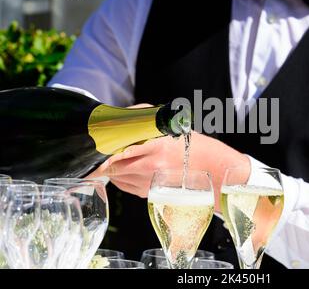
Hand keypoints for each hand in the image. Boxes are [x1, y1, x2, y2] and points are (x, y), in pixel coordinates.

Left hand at [87, 131, 249, 210]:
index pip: (119, 153)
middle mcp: (151, 168)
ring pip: (117, 177)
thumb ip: (144, 123)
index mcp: (156, 148)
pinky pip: (125, 186)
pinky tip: (122, 168)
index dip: (102, 153)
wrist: (210, 168)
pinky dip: (119, 177)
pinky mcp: (148, 193)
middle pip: (114, 167)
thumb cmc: (189, 144)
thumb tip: (119, 120)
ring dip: (110, 168)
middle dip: (103, 160)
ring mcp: (149, 183)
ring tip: (109, 158)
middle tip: (97, 151)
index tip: (93, 149)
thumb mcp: (168, 127)